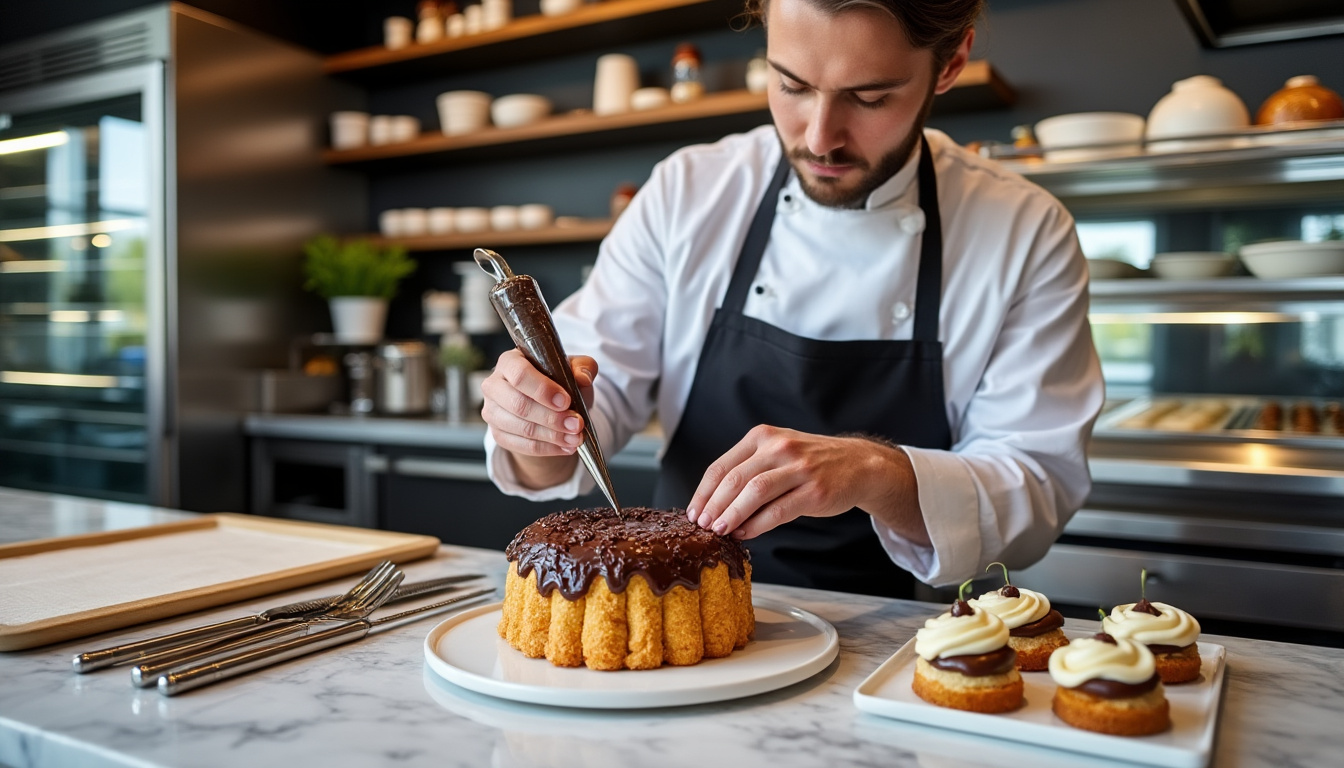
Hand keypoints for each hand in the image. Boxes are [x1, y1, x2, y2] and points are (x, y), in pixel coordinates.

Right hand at [480, 350, 596, 478]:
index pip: (520, 374)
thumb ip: (583, 366)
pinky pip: (521, 446)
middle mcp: (494, 385)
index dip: (543, 390)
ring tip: (576, 438)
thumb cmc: (558, 382)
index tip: (566, 401)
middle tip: (576, 424)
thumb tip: (582, 378)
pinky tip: (566, 446)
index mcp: (510, 362)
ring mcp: (492, 411)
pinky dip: (547, 448)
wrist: (549, 406)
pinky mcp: (497, 434)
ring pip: (521, 428)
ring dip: (552, 436)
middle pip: (518, 404)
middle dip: (551, 418)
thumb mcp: (574, 369)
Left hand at [687, 425, 922, 541]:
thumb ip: (748, 472)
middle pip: (734, 480)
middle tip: (702, 526)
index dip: (703, 492)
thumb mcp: (777, 454)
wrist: (858, 464)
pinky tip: (745, 533)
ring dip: (732, 515)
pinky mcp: (815, 491)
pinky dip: (757, 524)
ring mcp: (799, 468)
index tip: (693, 512)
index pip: (721, 466)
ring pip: (754, 493)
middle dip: (714, 506)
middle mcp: (779, 448)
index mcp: (762, 437)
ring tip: (719, 531)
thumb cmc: (810, 463)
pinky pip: (778, 510)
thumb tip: (714, 506)